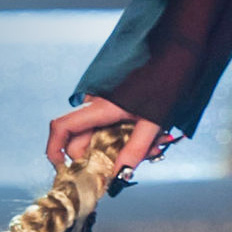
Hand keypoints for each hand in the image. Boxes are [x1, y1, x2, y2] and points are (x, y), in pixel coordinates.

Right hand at [46, 95, 177, 183]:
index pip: (62, 128)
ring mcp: (106, 106)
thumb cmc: (166, 82)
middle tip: (135, 163)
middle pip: (85, 141)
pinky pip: (114, 129)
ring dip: (123, 149)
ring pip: (102, 137)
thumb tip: (118, 176)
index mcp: (99, 107)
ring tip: (156, 146)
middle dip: (105, 158)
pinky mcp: (118, 106)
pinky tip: (155, 140)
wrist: (177, 55)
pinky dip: (129, 138)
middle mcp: (97, 106)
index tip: (64, 170)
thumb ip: (136, 149)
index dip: (54, 150)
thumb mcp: (153, 121)